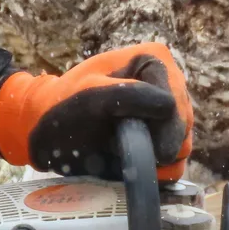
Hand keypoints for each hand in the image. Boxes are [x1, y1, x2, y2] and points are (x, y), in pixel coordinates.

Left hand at [0, 43, 193, 181]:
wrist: (44, 130)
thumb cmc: (61, 108)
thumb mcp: (89, 95)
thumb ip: (128, 96)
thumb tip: (169, 108)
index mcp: (153, 59)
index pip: (176, 102)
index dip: (163, 128)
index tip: (141, 146)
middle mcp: (167, 82)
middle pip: (184, 125)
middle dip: (160, 144)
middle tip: (127, 152)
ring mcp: (167, 110)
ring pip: (183, 145)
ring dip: (156, 160)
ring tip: (123, 156)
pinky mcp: (161, 135)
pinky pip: (175, 160)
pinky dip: (156, 169)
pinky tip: (130, 166)